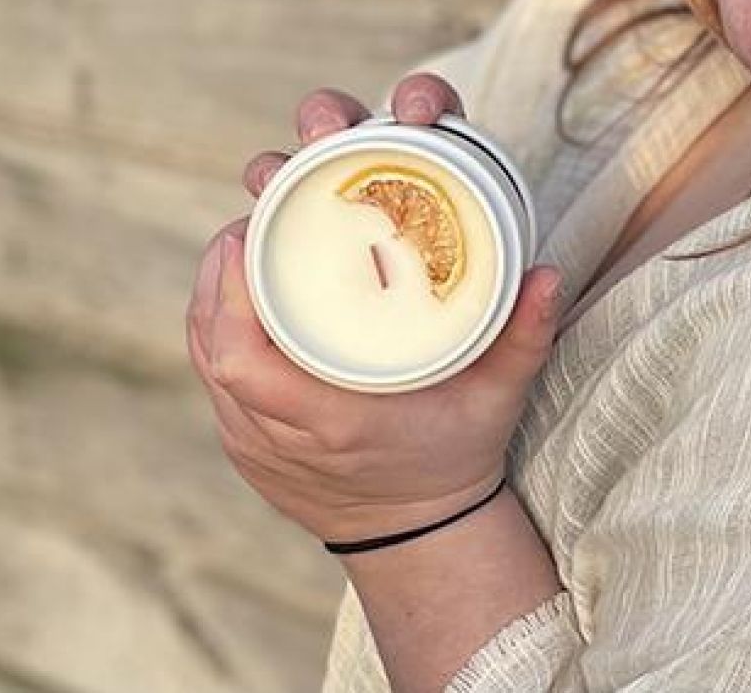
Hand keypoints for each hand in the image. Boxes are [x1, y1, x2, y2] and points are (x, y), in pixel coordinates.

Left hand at [185, 73, 562, 544]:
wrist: (422, 532)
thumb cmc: (460, 454)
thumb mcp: (501, 397)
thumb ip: (526, 335)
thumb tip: (547, 272)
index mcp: (334, 422)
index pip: (242, 359)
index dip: (228, 295)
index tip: (245, 234)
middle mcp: (281, 438)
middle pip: (212, 348)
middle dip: (219, 276)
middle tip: (250, 219)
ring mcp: (255, 446)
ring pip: (203, 359)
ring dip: (212, 298)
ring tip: (242, 241)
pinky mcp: (245, 447)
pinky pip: (213, 377)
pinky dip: (216, 328)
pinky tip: (238, 289)